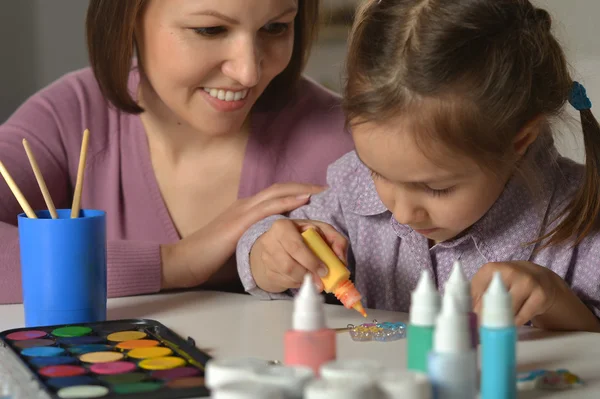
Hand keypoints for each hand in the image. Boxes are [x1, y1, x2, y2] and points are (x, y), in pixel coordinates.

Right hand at [160, 183, 325, 288]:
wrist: (186, 260)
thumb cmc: (210, 257)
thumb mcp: (238, 244)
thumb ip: (256, 240)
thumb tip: (276, 248)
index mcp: (245, 210)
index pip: (276, 195)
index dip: (297, 193)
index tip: (318, 196)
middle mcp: (245, 205)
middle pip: (280, 189)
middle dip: (305, 187)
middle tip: (327, 189)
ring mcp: (242, 211)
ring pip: (276, 194)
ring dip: (301, 191)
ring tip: (322, 192)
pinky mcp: (239, 222)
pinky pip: (267, 208)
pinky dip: (287, 202)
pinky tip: (302, 201)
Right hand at [250, 219, 347, 292]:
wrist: (272, 246)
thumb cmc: (299, 236)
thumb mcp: (319, 230)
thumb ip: (335, 240)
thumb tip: (341, 260)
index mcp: (283, 227)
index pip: (296, 246)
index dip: (312, 261)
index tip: (324, 270)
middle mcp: (271, 242)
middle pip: (290, 265)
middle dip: (309, 274)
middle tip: (322, 281)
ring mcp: (266, 259)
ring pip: (288, 276)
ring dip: (304, 280)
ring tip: (313, 279)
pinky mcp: (267, 273)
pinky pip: (285, 283)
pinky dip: (297, 283)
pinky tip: (302, 278)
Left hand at [471, 261, 562, 325]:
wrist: (541, 279)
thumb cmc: (509, 283)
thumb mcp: (490, 283)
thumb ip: (476, 296)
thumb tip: (466, 317)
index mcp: (491, 269)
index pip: (475, 293)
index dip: (470, 309)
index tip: (468, 321)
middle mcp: (509, 272)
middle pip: (490, 303)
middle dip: (485, 318)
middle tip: (482, 329)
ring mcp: (526, 283)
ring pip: (507, 312)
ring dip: (501, 322)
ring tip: (499, 323)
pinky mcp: (540, 296)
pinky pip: (521, 318)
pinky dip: (515, 323)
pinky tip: (513, 321)